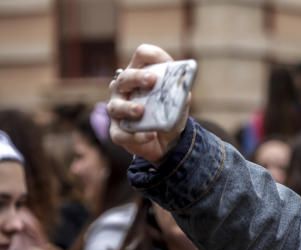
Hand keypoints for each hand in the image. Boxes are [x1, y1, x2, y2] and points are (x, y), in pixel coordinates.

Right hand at [107, 44, 188, 162]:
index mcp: (140, 75)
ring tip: (141, 110)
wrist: (169, 141)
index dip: (152, 56)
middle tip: (152, 80)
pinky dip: (135, 135)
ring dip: (129, 107)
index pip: (142, 56)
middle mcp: (124, 89)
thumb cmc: (170, 114)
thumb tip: (184, 85)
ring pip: (116, 107)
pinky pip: (121, 134)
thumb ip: (181, 93)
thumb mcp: (180, 102)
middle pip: (125, 78)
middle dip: (137, 77)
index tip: (164, 61)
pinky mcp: (118, 132)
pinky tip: (149, 135)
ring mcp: (118, 110)